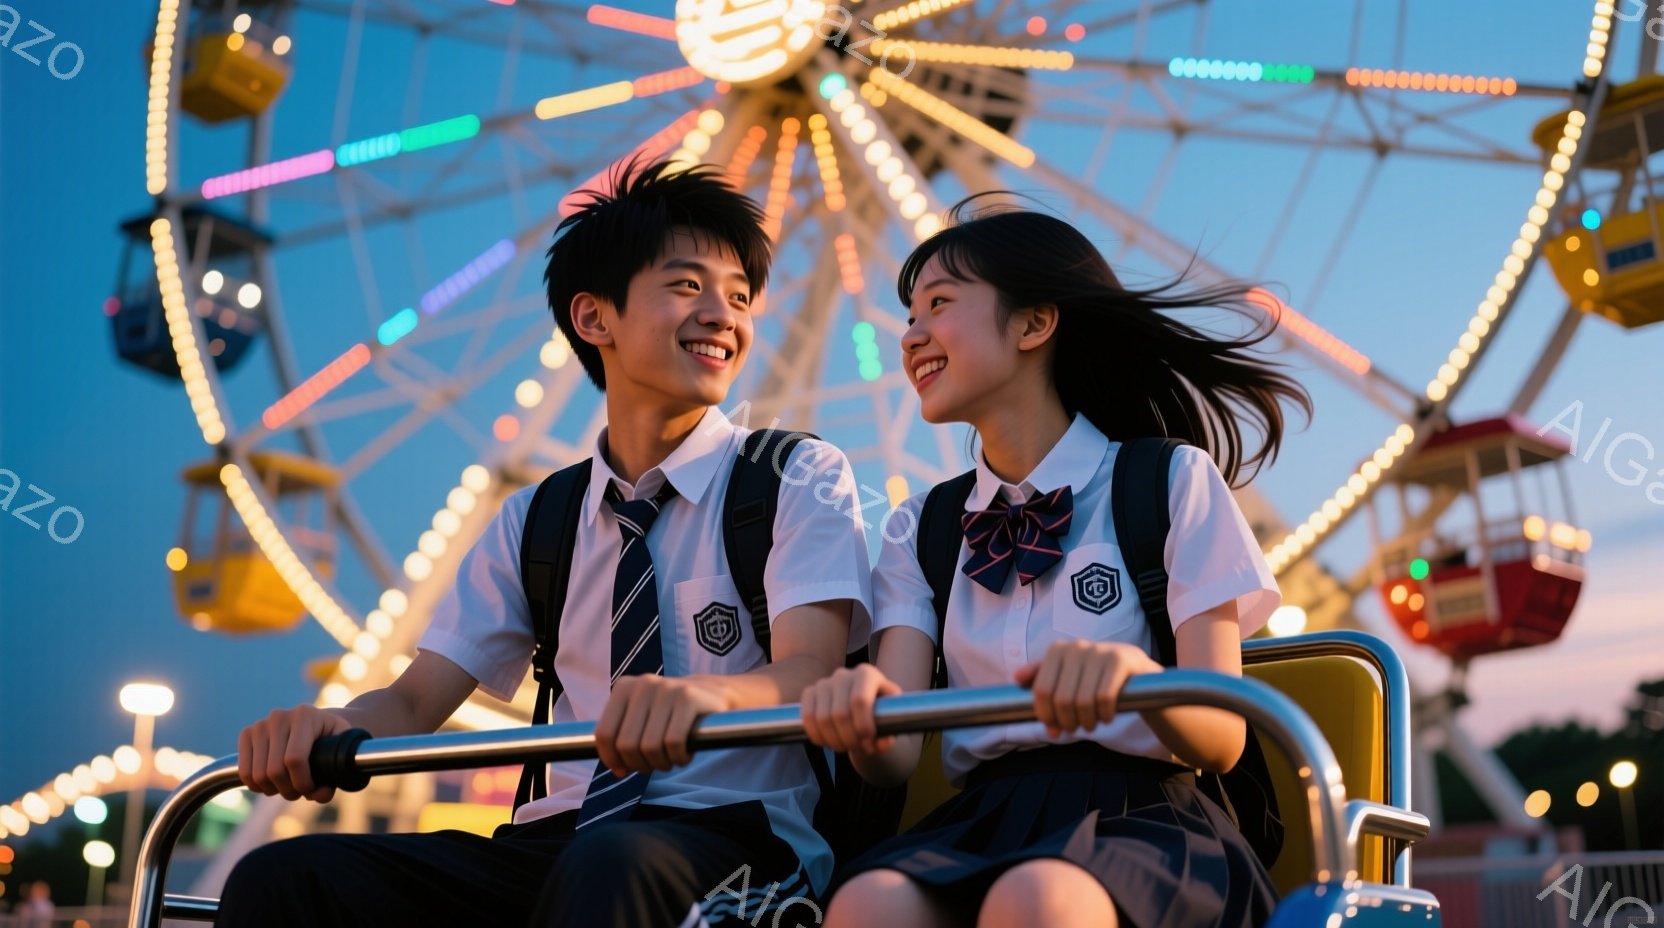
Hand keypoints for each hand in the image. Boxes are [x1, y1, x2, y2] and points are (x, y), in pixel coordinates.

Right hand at [238, 705, 353, 801]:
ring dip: (273, 790)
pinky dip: (257, 786)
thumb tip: (320, 796)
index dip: (302, 782)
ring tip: (286, 788)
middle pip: (275, 770)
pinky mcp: (246, 734)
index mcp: (304, 715)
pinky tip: (271, 784)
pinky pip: (244, 772)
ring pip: (258, 774)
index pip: (295, 759)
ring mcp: (260, 725)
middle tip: (299, 792)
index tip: (310, 789)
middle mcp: (279, 716)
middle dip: (288, 790)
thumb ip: (336, 774)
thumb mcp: (340, 752)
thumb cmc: (330, 739)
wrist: (315, 723)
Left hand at [595, 676, 731, 775]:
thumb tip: (617, 770)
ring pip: (650, 746)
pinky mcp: (689, 698)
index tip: (623, 770)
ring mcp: (667, 689)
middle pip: (627, 744)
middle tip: (652, 766)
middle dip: (639, 765)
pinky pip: (674, 742)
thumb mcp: (640, 718)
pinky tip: (684, 756)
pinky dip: (679, 758)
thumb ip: (621, 740)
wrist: (710, 694)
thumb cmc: (668, 715)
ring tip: (669, 761)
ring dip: (661, 764)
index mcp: (624, 688)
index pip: (605, 733)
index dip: (611, 759)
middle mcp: (643, 684)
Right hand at [800, 663, 901, 755]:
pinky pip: (807, 718)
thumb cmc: (879, 712)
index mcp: (867, 674)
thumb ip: (890, 733)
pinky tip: (828, 742)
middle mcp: (843, 675)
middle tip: (857, 748)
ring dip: (833, 740)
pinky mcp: (809, 692)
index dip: (863, 726)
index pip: (859, 700)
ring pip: (822, 719)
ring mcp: (824, 683)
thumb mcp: (891, 719)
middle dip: (849, 738)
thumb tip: (882, 744)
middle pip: (840, 713)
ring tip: (845, 746)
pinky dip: (816, 736)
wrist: (860, 705)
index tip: (869, 743)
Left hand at [1014, 640, 1161, 736]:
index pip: (1041, 690)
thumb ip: (1042, 681)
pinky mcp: (1121, 660)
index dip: (1045, 715)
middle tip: (1075, 729)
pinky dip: (1104, 715)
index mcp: (1058, 650)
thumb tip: (1016, 678)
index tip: (1053, 726)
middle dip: (1067, 722)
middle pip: (1061, 698)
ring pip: (1083, 701)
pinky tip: (1107, 717)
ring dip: (1086, 722)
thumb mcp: (1067, 678)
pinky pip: (1104, 698)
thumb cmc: (1095, 680)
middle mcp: (1076, 646)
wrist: (1138, 674)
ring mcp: (1100, 651)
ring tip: (1091, 725)